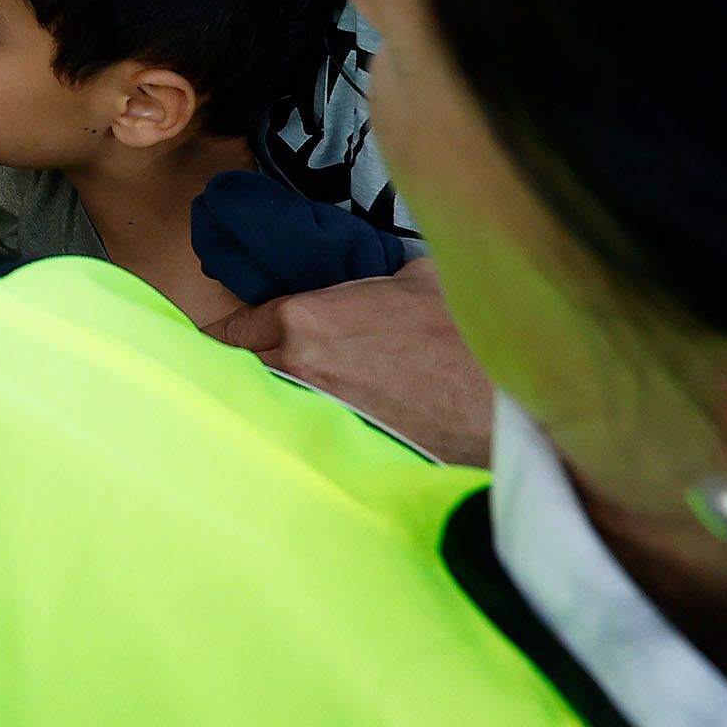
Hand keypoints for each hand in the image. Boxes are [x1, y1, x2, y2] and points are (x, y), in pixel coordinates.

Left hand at [204, 259, 490, 465]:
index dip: (224, 336)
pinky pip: (295, 438)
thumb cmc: (463, 335)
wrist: (505, 400)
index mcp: (303, 317)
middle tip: (233, 376)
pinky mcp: (339, 450)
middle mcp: (296, 364)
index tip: (220, 344)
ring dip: (258, 405)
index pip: (230, 328)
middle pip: (235, 370)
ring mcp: (314, 412)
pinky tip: (297, 440)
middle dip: (233, 371)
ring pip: (260, 407)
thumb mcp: (414, 279)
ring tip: (260, 409)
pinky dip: (291, 436)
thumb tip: (368, 280)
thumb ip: (370, 277)